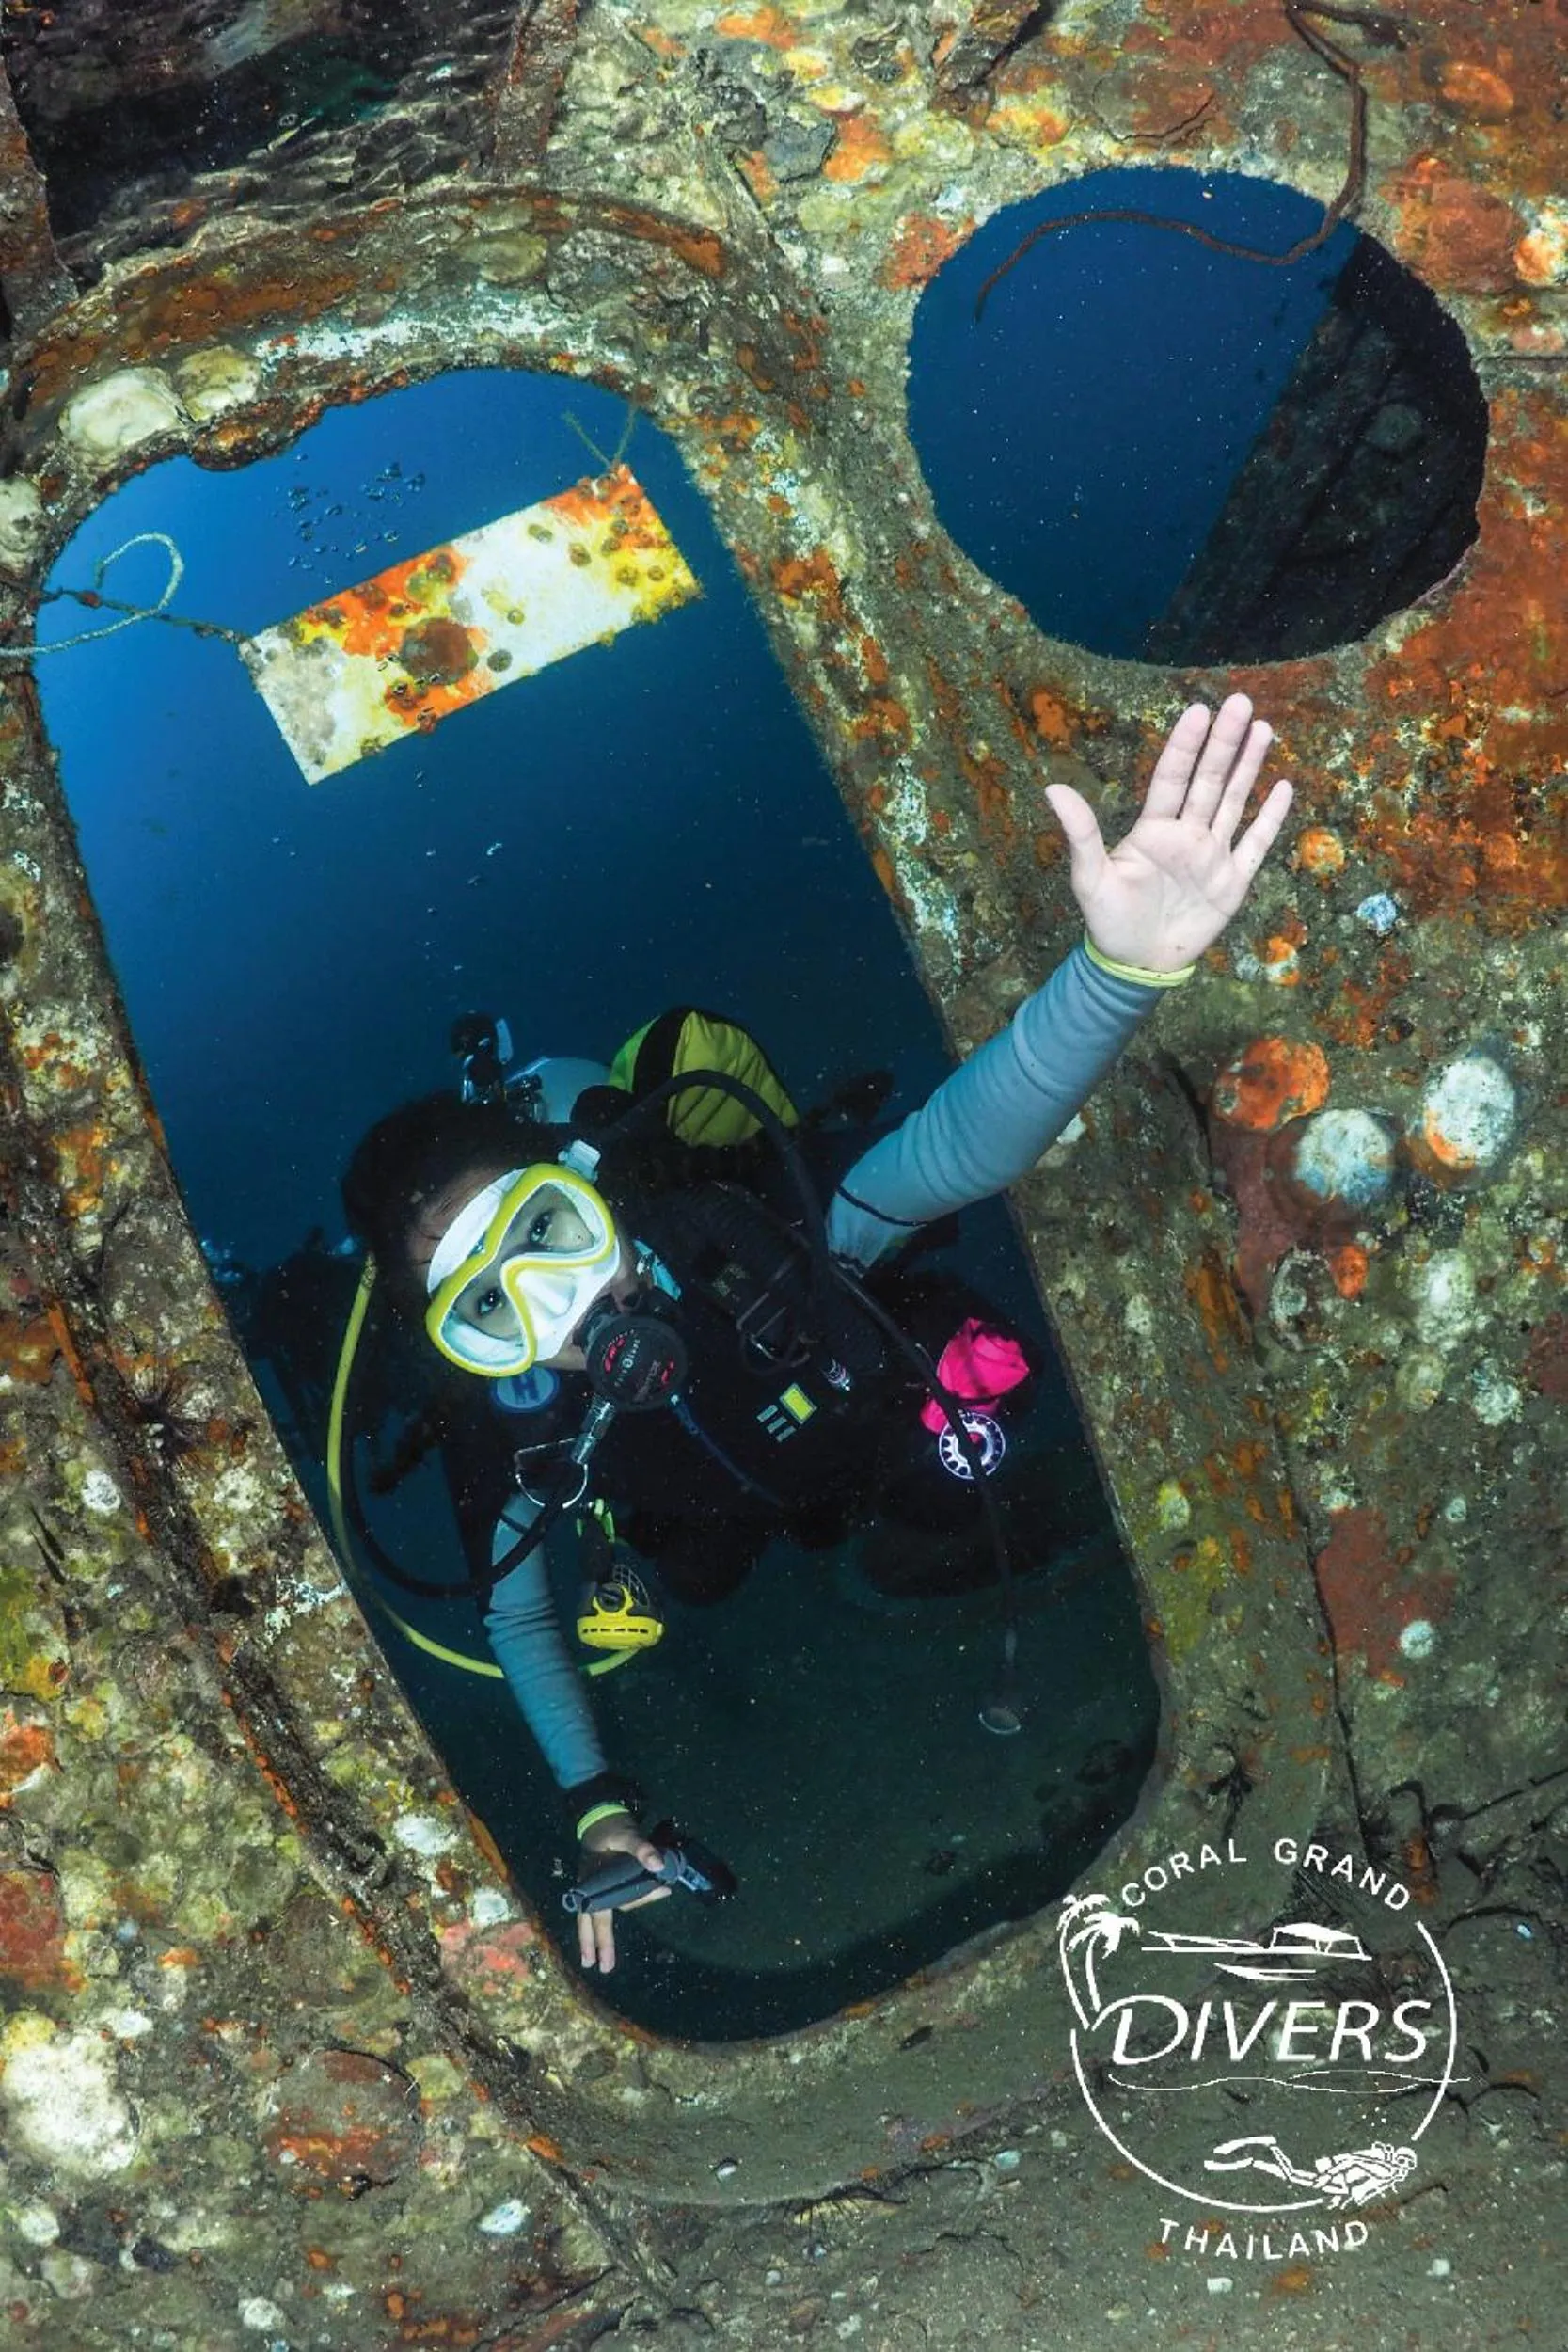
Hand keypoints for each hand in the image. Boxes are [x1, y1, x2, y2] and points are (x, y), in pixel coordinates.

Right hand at [576, 1809, 670, 1973]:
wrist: (598, 1817)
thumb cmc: (612, 1829)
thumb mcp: (628, 1835)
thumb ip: (642, 1849)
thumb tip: (658, 1866)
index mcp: (595, 1878)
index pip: (616, 1901)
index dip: (643, 1897)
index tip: (664, 1890)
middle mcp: (591, 1887)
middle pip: (592, 1920)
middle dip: (596, 1944)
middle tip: (600, 1968)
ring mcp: (593, 1888)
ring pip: (597, 1917)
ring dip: (599, 1939)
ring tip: (600, 1961)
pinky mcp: (597, 1887)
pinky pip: (602, 1908)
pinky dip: (602, 1924)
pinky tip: (601, 1939)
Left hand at [1044, 694, 1293, 973]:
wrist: (1137, 964)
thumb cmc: (1109, 921)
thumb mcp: (1090, 879)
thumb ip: (1081, 834)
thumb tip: (1053, 789)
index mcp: (1153, 829)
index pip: (1172, 777)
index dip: (1185, 746)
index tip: (1198, 711)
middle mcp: (1186, 834)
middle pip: (1208, 780)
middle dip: (1224, 743)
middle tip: (1240, 703)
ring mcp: (1212, 855)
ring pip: (1234, 802)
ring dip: (1248, 768)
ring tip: (1263, 730)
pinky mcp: (1233, 881)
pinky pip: (1256, 843)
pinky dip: (1270, 818)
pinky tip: (1284, 786)